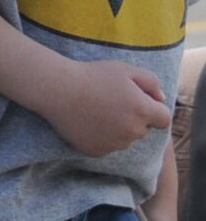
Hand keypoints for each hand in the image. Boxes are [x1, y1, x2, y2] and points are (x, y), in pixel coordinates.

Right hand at [42, 59, 171, 156]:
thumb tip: (161, 99)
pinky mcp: (96, 151)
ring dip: (119, 129)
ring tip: (99, 112)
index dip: (153, 109)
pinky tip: (89, 122)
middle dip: (135, 118)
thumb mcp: (126, 69)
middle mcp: (131, 131)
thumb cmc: (92, 75)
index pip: (164, 119)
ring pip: (126, 139)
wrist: (56, 89)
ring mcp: (113, 144)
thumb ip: (152, 82)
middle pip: (143, 129)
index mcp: (142, 110)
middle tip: (113, 103)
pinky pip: (108, 146)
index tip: (137, 100)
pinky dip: (102, 137)